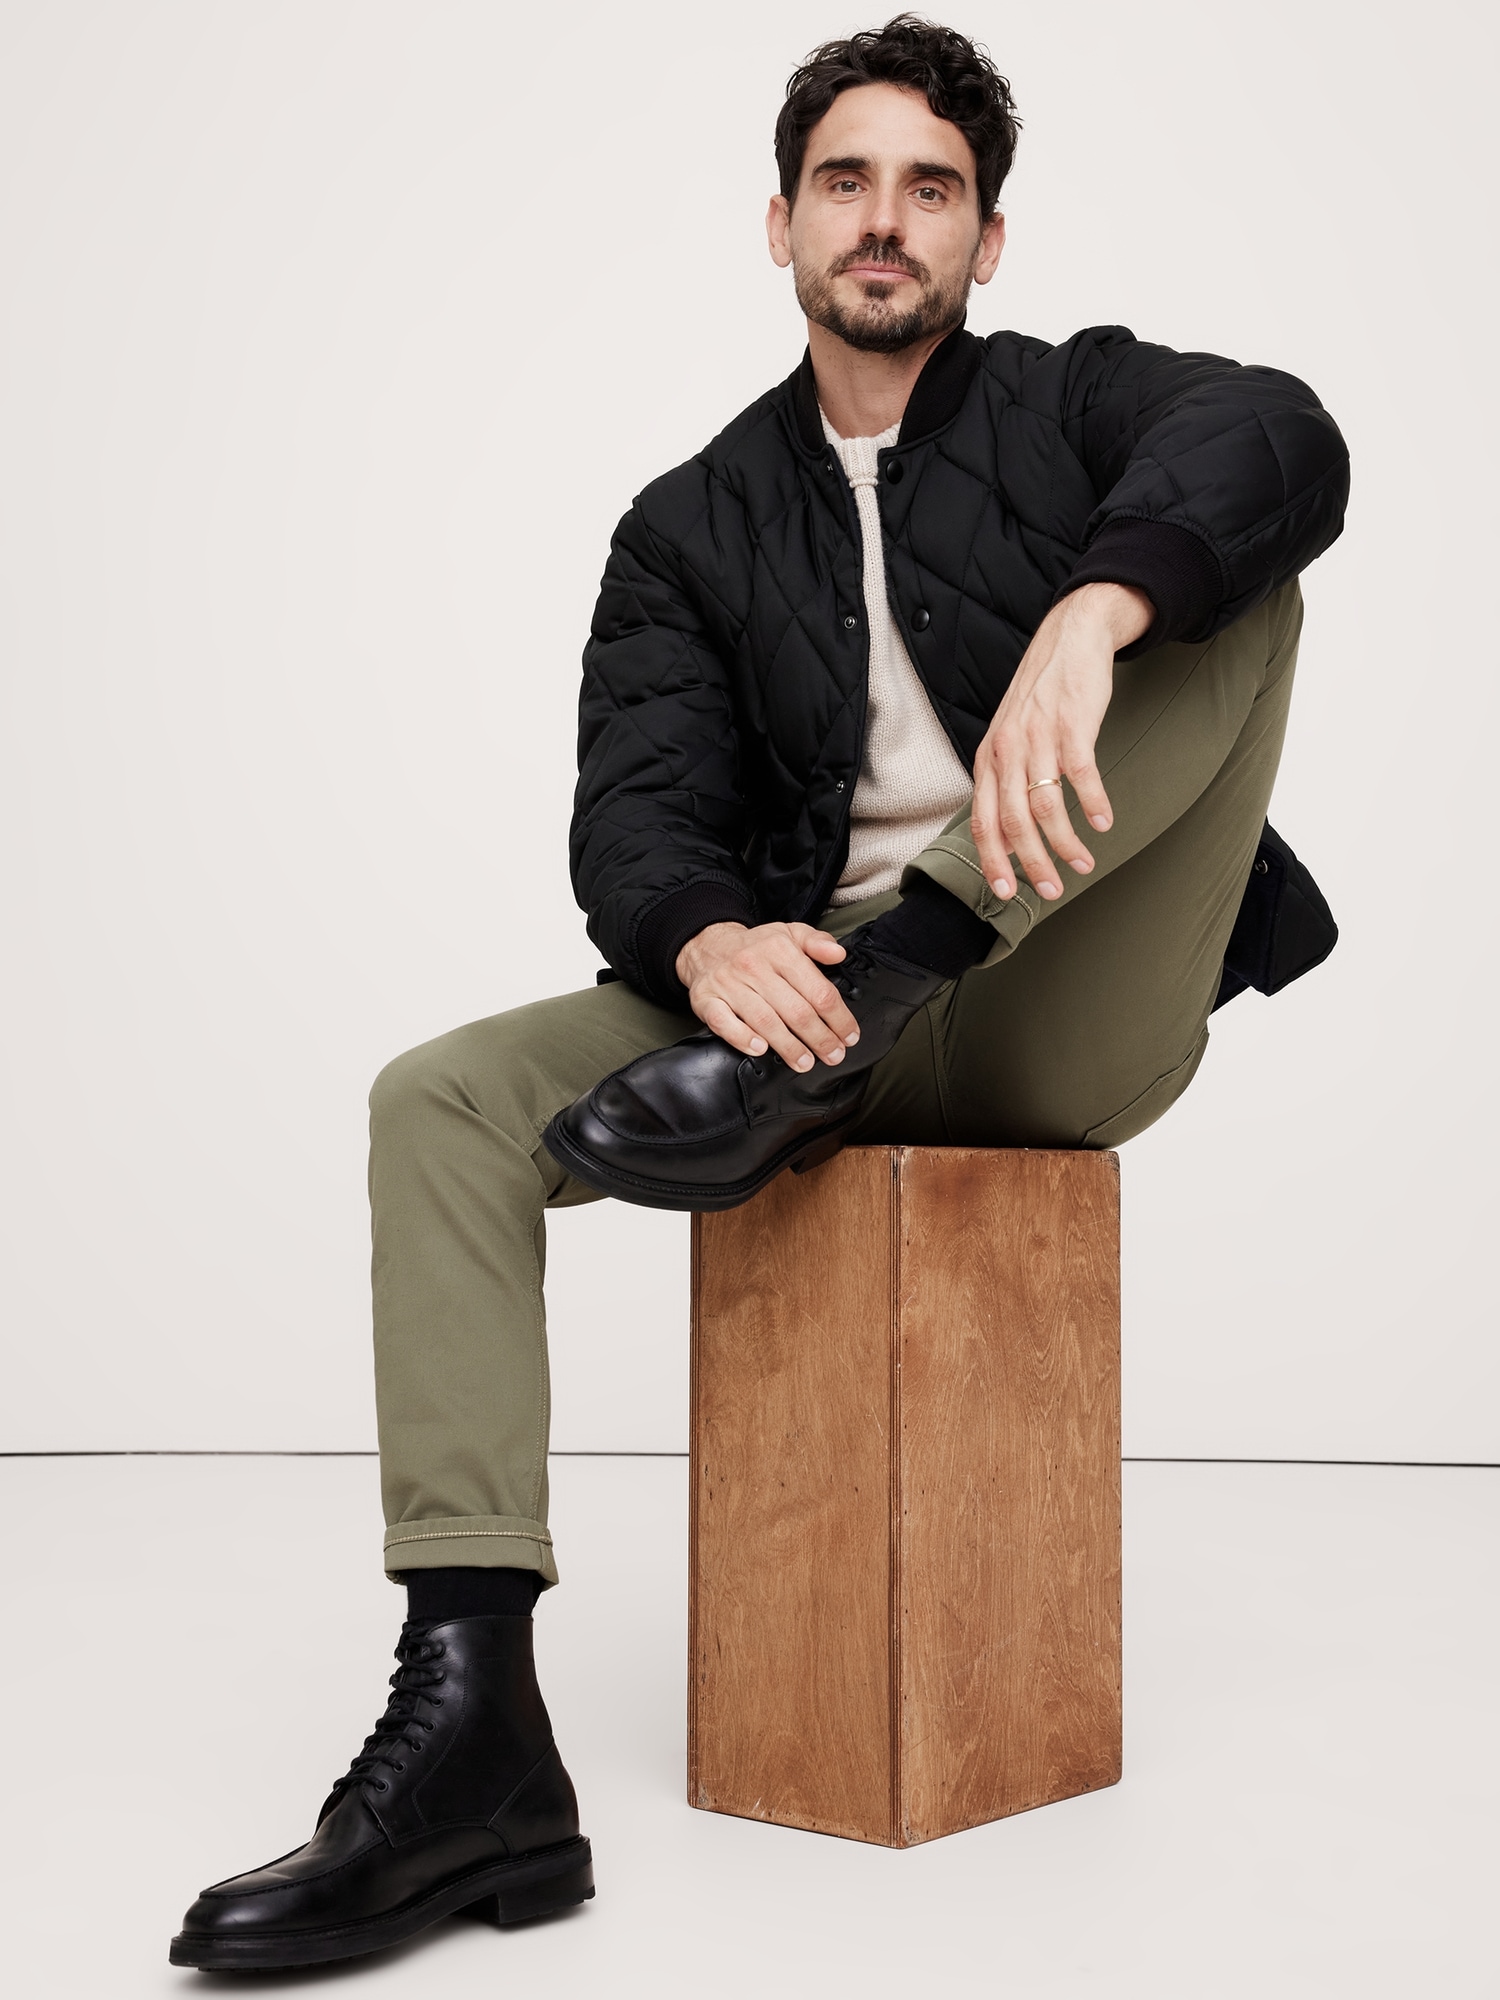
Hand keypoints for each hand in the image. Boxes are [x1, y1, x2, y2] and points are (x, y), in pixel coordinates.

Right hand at [675, 921, 859, 1070]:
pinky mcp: (706, 999)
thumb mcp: (789, 933)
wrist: (708, 946)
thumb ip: (817, 942)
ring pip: (764, 1021)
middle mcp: (753, 966)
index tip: (849, 1035)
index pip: (818, 990)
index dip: (838, 1017)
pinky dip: (742, 1038)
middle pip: (795, 1010)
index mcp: (779, 949)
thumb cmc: (755, 947)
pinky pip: (724, 1022)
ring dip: (788, 1046)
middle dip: (819, 1038)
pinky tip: (760, 1049)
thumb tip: (838, 954)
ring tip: (805, 1062)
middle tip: (833, 1055)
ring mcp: (728, 984)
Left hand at [971, 582, 1152, 901]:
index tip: (1007, 893)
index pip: (982, 821)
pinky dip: (1093, 803)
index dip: (993, 861)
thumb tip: (1006, 835)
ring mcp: (1039, 736)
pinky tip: (1104, 823)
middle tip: (1052, 890)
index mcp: (988, 758)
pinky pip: (1081, 774)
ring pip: (1046, 804)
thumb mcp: (1008, 737)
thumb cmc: (1040, 696)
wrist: (1069, 637)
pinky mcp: (1072, 723)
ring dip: (1066, 842)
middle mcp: (1007, 750)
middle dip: (1032, 863)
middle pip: (1013, 821)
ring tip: (1084, 863)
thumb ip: (1004, 781)